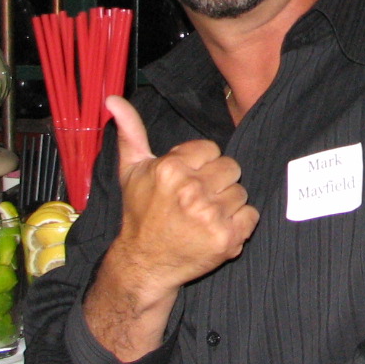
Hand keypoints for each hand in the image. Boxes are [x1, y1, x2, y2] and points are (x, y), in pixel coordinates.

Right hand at [105, 95, 258, 291]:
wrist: (144, 264)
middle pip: (231, 168)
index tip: (187, 180)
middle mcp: (191, 191)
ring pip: (241, 192)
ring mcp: (210, 216)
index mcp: (171, 169)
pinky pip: (251, 216)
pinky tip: (217, 230)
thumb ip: (130, 132)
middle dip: (217, 182)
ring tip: (204, 217)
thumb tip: (113, 99)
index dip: (201, 165)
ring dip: (227, 204)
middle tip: (197, 200)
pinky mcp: (227, 239)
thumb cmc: (140, 213)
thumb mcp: (131, 171)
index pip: (211, 149)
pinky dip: (240, 224)